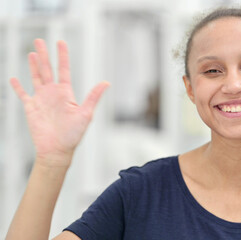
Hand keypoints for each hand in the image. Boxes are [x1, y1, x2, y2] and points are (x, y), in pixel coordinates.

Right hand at [10, 39, 108, 166]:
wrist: (57, 150)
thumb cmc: (73, 134)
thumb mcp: (86, 113)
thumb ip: (93, 96)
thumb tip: (107, 82)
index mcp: (66, 93)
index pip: (64, 69)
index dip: (62, 56)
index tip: (60, 42)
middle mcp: (53, 93)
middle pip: (47, 69)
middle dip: (44, 55)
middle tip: (39, 40)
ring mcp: (41, 100)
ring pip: (36, 77)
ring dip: (33, 66)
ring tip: (32, 53)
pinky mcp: (30, 108)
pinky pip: (22, 94)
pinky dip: (17, 86)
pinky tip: (14, 77)